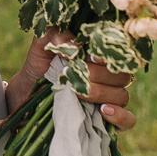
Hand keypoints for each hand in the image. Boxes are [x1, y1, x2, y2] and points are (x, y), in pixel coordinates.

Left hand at [5, 29, 136, 131]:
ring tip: (82, 94)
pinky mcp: (109, 120)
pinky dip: (120, 116)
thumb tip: (76, 47)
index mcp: (99, 55)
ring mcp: (111, 98)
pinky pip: (129, 119)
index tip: (92, 57)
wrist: (28, 92)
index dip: (108, 55)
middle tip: (78, 77)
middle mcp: (109, 76)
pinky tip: (104, 111)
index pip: (118, 53)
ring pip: (122, 95)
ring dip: (103, 94)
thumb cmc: (40, 64)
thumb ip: (56, 35)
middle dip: (99, 75)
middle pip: (121, 75)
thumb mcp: (43, 45)